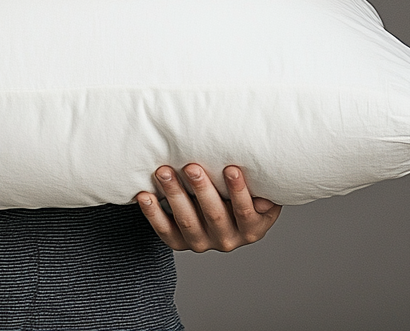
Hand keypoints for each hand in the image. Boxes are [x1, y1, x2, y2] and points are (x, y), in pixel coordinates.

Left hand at [137, 164, 280, 252]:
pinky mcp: (179, 242)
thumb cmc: (239, 194)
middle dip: (201, 189)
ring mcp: (201, 243)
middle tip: (191, 167)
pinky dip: (153, 213)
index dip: (238, 192)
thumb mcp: (259, 193)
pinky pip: (165, 230)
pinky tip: (144, 195)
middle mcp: (227, 240)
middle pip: (214, 215)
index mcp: (251, 229)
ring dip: (174, 196)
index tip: (231, 169)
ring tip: (163, 172)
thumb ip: (263, 193)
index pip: (245, 212)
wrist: (221, 212)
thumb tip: (264, 197)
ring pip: (187, 222)